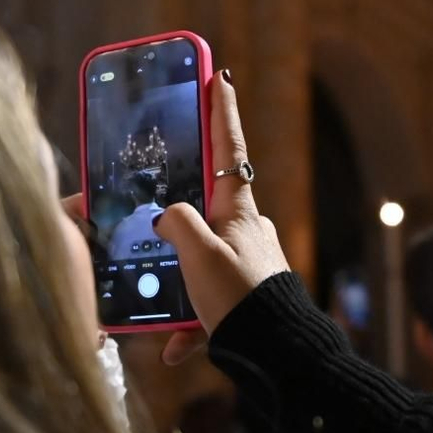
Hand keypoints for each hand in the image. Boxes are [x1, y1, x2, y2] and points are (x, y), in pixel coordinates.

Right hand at [154, 71, 289, 364]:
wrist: (278, 355)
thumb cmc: (241, 298)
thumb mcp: (199, 253)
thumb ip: (176, 223)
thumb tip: (166, 218)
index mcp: (238, 210)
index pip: (228, 148)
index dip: (221, 112)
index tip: (220, 77)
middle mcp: (246, 232)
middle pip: (206, 207)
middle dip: (178, 214)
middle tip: (154, 214)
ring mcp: (247, 265)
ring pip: (200, 260)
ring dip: (177, 280)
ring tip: (158, 303)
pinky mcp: (243, 300)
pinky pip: (206, 305)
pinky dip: (188, 325)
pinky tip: (173, 347)